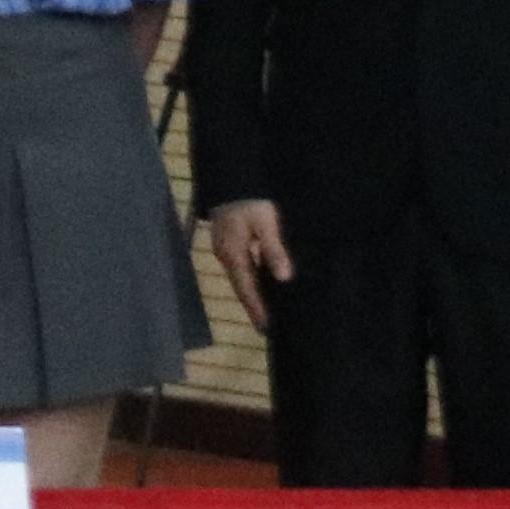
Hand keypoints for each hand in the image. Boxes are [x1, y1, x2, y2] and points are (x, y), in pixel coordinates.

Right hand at [202, 197, 289, 333]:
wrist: (230, 179)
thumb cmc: (249, 202)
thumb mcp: (266, 224)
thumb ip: (274, 250)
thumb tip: (284, 278)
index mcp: (234, 254)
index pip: (247, 288)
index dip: (257, 309)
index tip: (267, 328)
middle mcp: (226, 256)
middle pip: (241, 287)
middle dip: (253, 306)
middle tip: (267, 327)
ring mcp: (225, 249)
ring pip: (240, 278)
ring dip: (252, 294)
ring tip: (266, 311)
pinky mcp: (228, 243)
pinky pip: (241, 268)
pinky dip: (251, 280)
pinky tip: (261, 283)